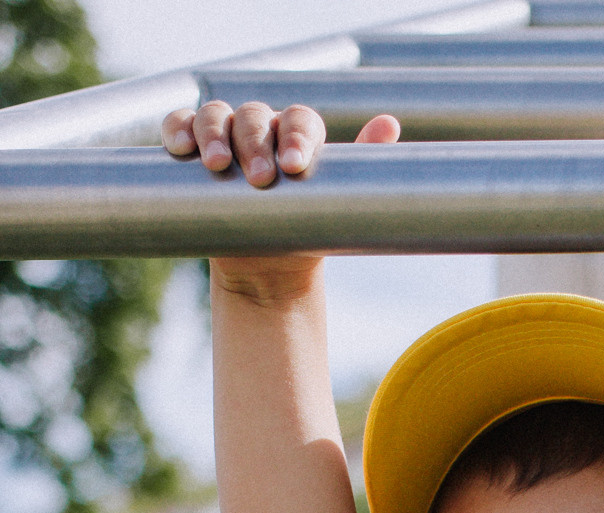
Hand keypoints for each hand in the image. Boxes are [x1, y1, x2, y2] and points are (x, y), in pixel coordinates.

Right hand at [162, 103, 400, 293]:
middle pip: (254, 118)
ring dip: (214, 135)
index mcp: (297, 134)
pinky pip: (179, 127)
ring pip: (214, 116)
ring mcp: (224, 138)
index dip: (296, 136)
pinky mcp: (193, 154)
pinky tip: (180, 148)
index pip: (298, 120)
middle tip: (261, 180)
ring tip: (218, 166)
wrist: (270, 269)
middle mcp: (260, 128)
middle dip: (256, 145)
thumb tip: (390, 124)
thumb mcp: (333, 204)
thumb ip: (361, 165)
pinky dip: (177, 131)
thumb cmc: (305, 230)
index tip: (295, 165)